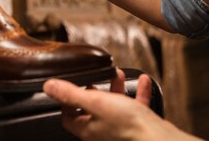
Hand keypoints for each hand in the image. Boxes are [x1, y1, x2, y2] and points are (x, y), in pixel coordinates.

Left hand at [43, 69, 198, 140]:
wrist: (160, 140)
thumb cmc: (129, 126)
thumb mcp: (95, 102)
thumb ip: (71, 94)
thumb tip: (48, 87)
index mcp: (88, 129)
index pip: (68, 117)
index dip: (67, 101)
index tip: (70, 86)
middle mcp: (102, 132)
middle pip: (92, 109)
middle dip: (94, 89)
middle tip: (95, 77)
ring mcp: (120, 131)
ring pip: (115, 106)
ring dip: (116, 89)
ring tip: (117, 74)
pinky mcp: (138, 128)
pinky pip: (136, 108)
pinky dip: (138, 93)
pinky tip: (143, 81)